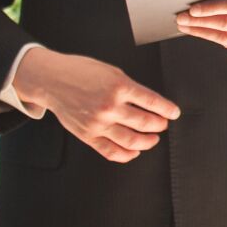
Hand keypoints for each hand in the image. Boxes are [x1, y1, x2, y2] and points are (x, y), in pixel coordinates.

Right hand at [13, 47, 179, 163]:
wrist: (52, 80)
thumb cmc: (80, 72)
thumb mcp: (112, 72)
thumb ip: (130, 88)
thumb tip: (149, 103)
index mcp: (119, 87)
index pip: (152, 102)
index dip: (167, 109)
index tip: (174, 113)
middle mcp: (109, 107)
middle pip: (145, 122)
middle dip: (159, 125)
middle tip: (163, 124)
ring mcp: (98, 123)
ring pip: (131, 140)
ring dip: (147, 141)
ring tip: (153, 138)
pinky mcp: (88, 135)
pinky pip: (110, 152)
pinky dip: (126, 155)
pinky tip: (134, 151)